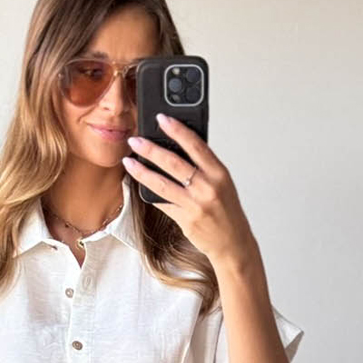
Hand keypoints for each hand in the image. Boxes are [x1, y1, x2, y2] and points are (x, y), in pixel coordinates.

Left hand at [122, 114, 254, 267]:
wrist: (233, 242)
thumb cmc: (227, 211)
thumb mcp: (222, 183)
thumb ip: (204, 167)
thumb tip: (179, 149)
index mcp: (219, 173)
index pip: (195, 145)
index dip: (177, 129)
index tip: (161, 119)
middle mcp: (207, 187)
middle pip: (173, 163)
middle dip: (150, 149)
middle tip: (135, 141)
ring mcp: (195, 205)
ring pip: (162, 184)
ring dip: (142, 172)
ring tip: (129, 162)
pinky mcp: (185, 220)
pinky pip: (163, 203)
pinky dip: (150, 194)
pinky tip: (139, 185)